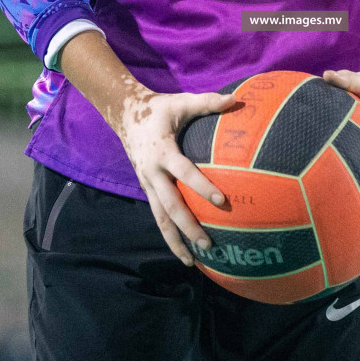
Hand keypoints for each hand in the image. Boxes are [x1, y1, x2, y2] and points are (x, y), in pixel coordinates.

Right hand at [113, 85, 236, 265]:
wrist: (124, 115)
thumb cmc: (158, 109)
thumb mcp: (181, 102)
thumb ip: (207, 102)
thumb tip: (235, 99)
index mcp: (162, 151)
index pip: (184, 173)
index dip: (202, 187)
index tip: (222, 201)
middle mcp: (152, 173)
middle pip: (170, 206)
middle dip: (188, 227)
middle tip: (209, 243)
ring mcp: (147, 184)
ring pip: (160, 218)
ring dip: (175, 240)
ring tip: (193, 261)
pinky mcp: (147, 190)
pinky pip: (159, 215)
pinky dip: (169, 234)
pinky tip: (184, 250)